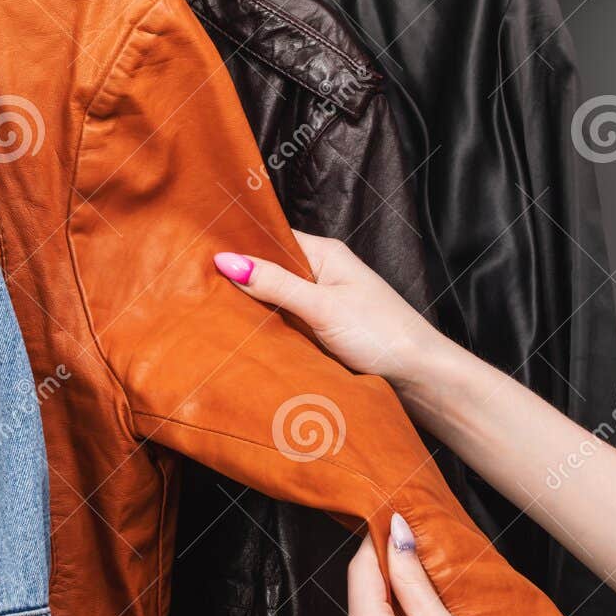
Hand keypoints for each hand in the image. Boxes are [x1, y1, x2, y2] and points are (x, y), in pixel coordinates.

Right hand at [212, 232, 447, 393]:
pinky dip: (264, 326)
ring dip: (251, 306)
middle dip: (239, 278)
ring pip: (273, 298)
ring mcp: (319, 302)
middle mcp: (321, 273)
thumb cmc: (380, 334)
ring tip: (210, 309)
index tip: (199, 253)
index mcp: (324, 253)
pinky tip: (242, 333)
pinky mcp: (319, 329)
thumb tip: (226, 261)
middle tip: (196, 285)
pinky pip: (282, 321)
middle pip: (268, 269)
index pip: (270, 238)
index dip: (238, 245)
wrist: (418, 377)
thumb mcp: (321, 306)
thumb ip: (274, 284)